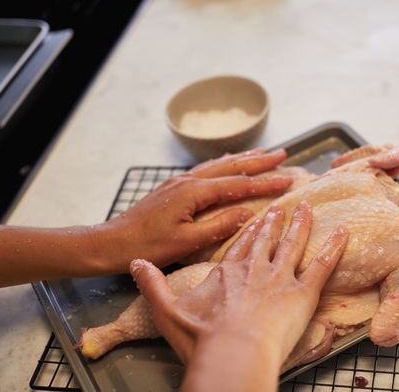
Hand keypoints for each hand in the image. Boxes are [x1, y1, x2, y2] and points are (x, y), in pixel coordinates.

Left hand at [95, 148, 291, 271]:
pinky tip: (229, 163)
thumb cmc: (146, 246)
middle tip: (284, 155)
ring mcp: (180, 181)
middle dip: (260, 161)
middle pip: (231, 166)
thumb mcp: (186, 242)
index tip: (288, 180)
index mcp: (194, 192)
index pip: (238, 184)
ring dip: (244, 158)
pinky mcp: (174, 187)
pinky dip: (224, 163)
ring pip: (219, 164)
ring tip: (264, 152)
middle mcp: (188, 180)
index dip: (265, 183)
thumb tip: (247, 212)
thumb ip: (218, 226)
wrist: (110, 242)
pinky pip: (206, 169)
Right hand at [130, 202, 348, 391]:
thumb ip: (152, 284)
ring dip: (301, 225)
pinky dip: (334, 247)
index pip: (240, 246)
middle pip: (267, 240)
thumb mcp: (167, 311)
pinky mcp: (303, 292)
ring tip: (307, 208)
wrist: (232, 353)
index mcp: (228, 273)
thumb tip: (135, 263)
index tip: (256, 217)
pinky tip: (344, 232)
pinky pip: (323, 264)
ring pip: (293, 244)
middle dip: (276, 222)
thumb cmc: (202, 337)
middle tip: (283, 207)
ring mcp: (281, 278)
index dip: (249, 231)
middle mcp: (255, 269)